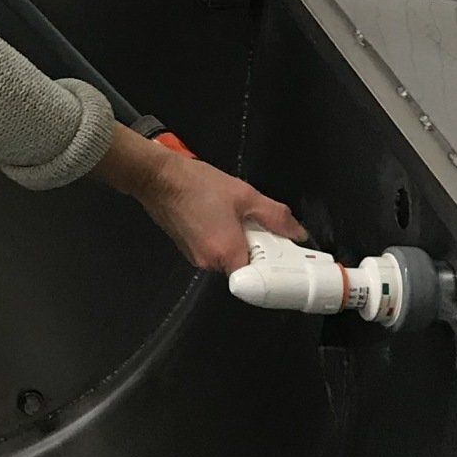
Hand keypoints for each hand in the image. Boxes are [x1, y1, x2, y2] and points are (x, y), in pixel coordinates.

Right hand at [93, 126, 305, 272]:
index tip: (280, 254)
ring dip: (239, 243)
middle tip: (258, 226)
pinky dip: (224, 239)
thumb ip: (275, 217)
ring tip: (236, 217)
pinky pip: (215, 251)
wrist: (158, 178)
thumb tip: (297, 234)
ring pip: (230, 258)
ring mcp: (197, 258)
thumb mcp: (245, 195)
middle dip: (256, 249)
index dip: (272, 267)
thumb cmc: (198, 184)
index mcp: (226, 253)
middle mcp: (210, 263)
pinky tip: (220, 217)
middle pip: (245, 267)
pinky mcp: (189, 251)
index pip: (258, 278)